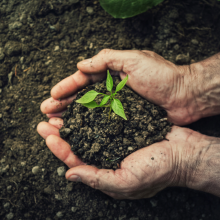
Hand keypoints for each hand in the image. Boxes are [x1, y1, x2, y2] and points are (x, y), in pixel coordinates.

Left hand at [37, 120, 219, 198]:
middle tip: (45, 121)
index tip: (47, 135)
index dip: (60, 148)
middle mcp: (107, 153)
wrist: (182, 152)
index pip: (76, 160)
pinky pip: (103, 119)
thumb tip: (69, 175)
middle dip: (60, 132)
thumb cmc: (157, 170)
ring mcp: (115, 138)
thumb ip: (96, 179)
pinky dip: (92, 112)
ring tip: (58, 111)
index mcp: (104, 169)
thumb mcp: (126, 181)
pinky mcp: (123, 125)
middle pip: (78, 142)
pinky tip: (83, 104)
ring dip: (73, 120)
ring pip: (88, 129)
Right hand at [40, 49, 198, 125]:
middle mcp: (111, 90)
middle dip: (64, 103)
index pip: (84, 79)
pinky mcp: (124, 119)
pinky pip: (103, 122)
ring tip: (55, 122)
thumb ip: (107, 59)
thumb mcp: (134, 59)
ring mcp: (117, 106)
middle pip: (82, 96)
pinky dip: (90, 126)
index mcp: (112, 74)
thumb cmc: (162, 76)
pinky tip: (78, 131)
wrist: (185, 96)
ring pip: (89, 111)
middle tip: (46, 111)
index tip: (53, 94)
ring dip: (72, 116)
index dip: (67, 87)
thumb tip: (80, 64)